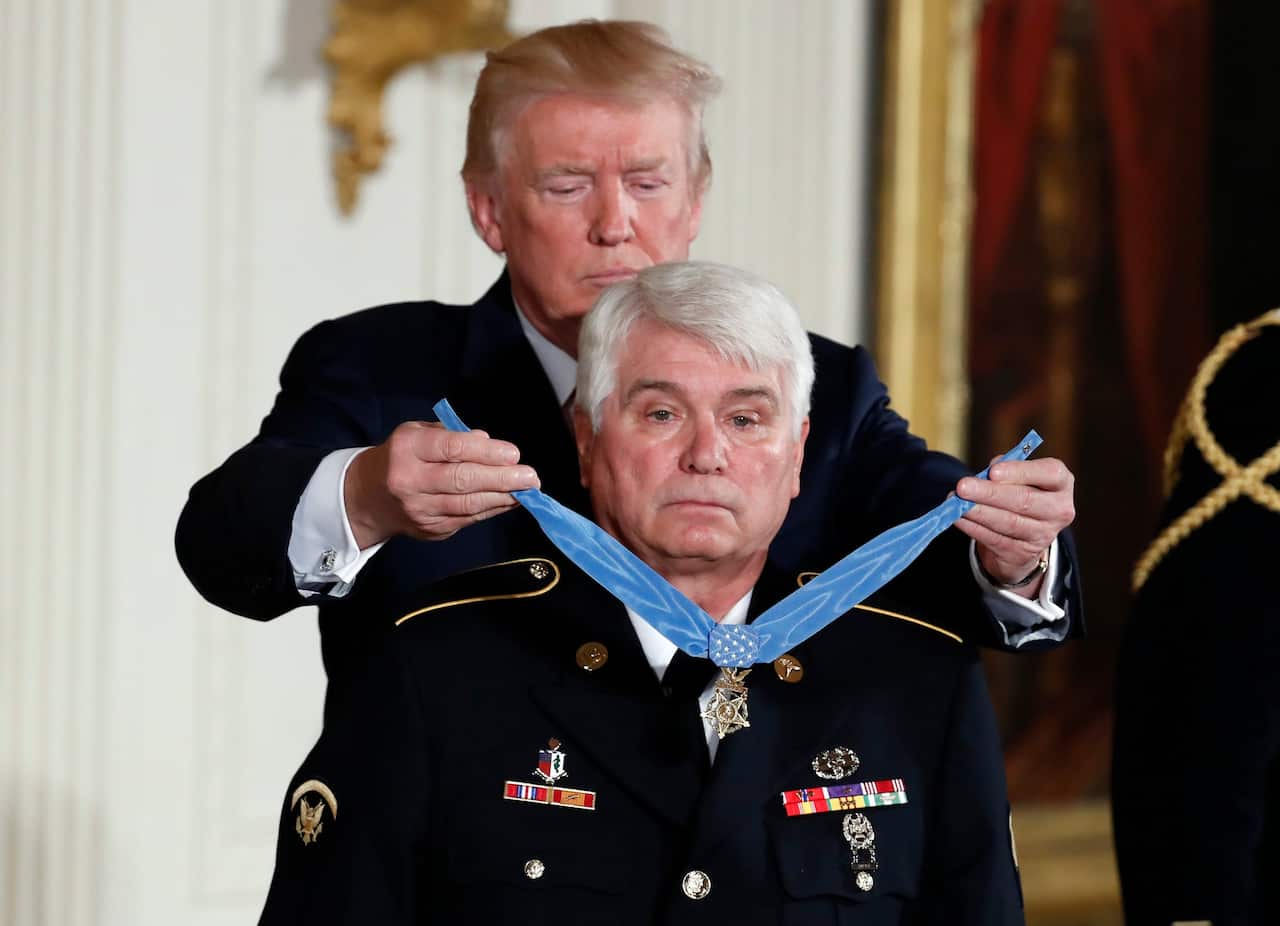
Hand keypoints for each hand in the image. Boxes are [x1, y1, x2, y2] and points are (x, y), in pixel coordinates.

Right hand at [343, 421, 539, 547]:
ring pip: (467, 505)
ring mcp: (419, 510)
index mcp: (407, 449)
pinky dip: (492, 510)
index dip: (486, 452)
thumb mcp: (417, 434)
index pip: (452, 449)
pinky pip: (467, 519)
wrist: (367, 498)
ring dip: (502, 498)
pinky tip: (509, 501)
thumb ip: (452, 436)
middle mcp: (410, 481)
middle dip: (501, 478)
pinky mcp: (430, 529)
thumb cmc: (401, 457)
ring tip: (526, 490)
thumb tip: (488, 442)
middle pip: (462, 480)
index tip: (513, 454)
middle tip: (530, 476)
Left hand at [953, 457, 1075, 594]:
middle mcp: (1059, 509)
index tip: (993, 471)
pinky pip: (995, 539)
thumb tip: (987, 472)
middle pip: (1025, 500)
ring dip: (978, 511)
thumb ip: (1006, 469)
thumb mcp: (1018, 478)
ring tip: (956, 502)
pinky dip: (973, 527)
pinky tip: (958, 518)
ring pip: (1008, 522)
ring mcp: (1043, 535)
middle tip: (963, 486)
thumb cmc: (1018, 494)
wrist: (1022, 537)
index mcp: (1061, 483)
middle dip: (990, 493)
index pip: (1050, 473)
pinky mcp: (1023, 553)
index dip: (1021, 471)